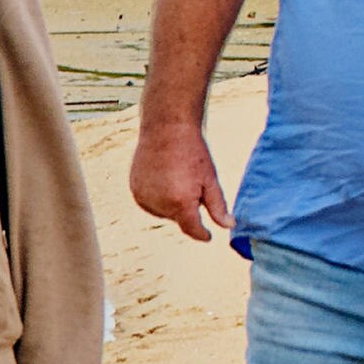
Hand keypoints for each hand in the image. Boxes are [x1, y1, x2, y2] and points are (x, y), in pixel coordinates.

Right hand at [130, 114, 233, 243]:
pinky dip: (158, 196)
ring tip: (176, 177)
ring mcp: (144, 197)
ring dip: (172, 204)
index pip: (192, 230)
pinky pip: (150, 203)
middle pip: (178, 219)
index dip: (202, 234)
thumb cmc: (193, 152)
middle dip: (187, 208)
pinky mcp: (135, 190)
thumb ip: (218, 207)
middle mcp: (160, 204)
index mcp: (181, 203)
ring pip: (163, 212)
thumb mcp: (210, 179)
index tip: (208, 236)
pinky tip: (164, 177)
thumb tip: (229, 226)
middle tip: (190, 182)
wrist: (166, 128)